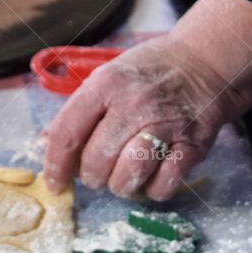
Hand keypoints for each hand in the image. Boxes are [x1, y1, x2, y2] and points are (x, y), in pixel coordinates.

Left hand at [42, 36, 237, 200]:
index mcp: (106, 84)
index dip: (55, 165)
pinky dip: (153, 190)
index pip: (67, 133)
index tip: (55, 183)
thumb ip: (81, 110)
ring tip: (124, 174)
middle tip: (100, 171)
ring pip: (126, 178)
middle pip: (95, 162)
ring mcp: (164, 125)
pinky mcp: (192, 146)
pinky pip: (162, 187)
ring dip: (120, 185)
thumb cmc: (150, 72)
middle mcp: (134, 104)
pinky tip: (152, 174)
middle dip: (92, 176)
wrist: (204, 62)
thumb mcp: (109, 76)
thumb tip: (47, 143)